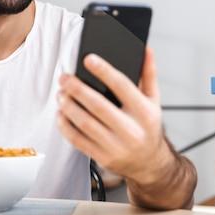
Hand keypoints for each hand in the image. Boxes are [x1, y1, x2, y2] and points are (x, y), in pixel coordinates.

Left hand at [56, 47, 169, 183]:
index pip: (123, 87)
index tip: (88, 59)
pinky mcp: (103, 158)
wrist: (150, 164)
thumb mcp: (154, 101)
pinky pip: (78, 140)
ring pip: (85, 123)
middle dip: (77, 89)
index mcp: (145, 113)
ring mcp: (117, 147)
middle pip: (98, 106)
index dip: (104, 71)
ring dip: (68, 106)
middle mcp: (132, 131)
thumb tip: (146, 49)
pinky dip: (65, 126)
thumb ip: (148, 74)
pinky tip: (61, 113)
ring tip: (61, 93)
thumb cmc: (148, 128)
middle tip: (64, 78)